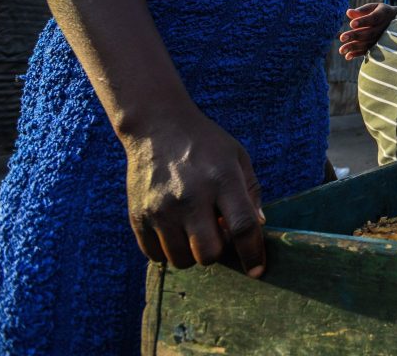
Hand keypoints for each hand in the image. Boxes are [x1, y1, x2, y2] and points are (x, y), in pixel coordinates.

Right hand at [121, 107, 265, 277]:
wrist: (157, 127)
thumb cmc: (205, 144)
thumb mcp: (238, 157)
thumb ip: (250, 193)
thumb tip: (258, 229)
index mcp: (222, 179)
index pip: (242, 227)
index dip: (253, 253)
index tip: (257, 270)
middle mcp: (190, 196)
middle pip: (209, 253)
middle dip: (219, 252)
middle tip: (217, 235)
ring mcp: (161, 208)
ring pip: (181, 260)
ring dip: (193, 253)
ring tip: (195, 231)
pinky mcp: (138, 216)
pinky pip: (155, 256)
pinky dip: (168, 251)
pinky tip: (174, 230)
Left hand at [338, 2, 396, 59]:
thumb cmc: (381, 12)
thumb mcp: (374, 7)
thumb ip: (362, 10)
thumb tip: (348, 12)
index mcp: (384, 14)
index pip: (374, 18)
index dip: (363, 21)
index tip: (351, 24)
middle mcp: (384, 28)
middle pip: (369, 33)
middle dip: (355, 36)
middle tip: (341, 38)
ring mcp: (382, 38)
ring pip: (368, 43)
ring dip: (354, 47)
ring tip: (341, 50)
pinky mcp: (379, 46)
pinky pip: (368, 51)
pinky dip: (358, 54)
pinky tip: (348, 56)